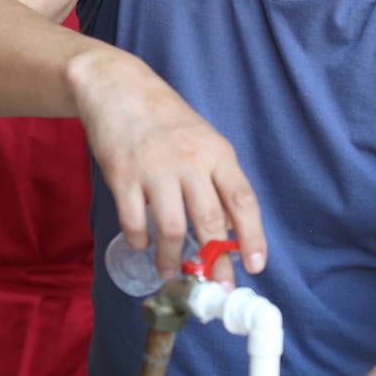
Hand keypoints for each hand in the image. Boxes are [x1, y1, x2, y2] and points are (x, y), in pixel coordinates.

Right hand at [71, 50, 265, 286]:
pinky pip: (134, 221)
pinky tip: (142, 245)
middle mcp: (190, 161)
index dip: (253, 237)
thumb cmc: (167, 119)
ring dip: (172, 259)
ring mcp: (155, 168)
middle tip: (216, 287)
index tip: (257, 266)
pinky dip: (140, 241)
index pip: (243, 200)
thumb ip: (218, 180)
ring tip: (171, 273)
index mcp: (217, 153)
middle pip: (210, 221)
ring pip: (172, 229)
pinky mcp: (122, 174)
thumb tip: (231, 230)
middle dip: (215, 262)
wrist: (118, 88)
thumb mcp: (204, 140)